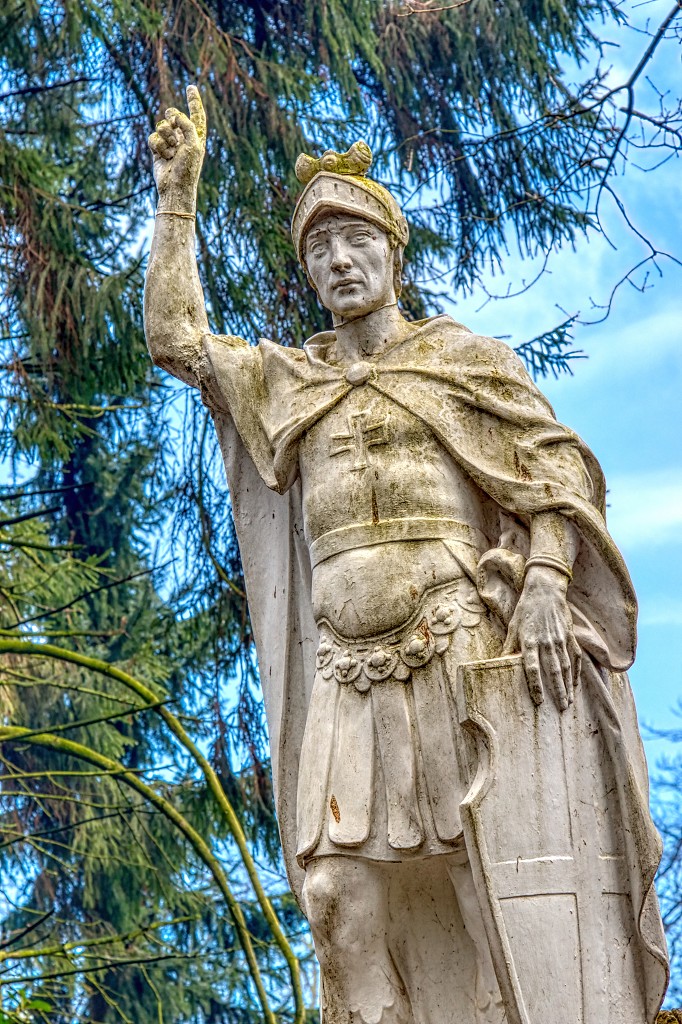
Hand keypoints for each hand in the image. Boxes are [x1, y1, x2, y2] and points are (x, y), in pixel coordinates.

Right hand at [148, 85, 205, 211]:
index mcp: (196, 136)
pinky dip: (158, 146)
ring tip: (172, 153)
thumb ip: (187, 125)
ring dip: (166, 138)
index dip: (194, 100)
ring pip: (162, 127)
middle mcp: (183, 138)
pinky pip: (153, 138)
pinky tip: (164, 157)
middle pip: (173, 115)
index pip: (196, 114)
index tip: (190, 87)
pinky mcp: (158, 150)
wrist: (175, 188)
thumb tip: (174, 117)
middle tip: (172, 124)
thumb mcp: (193, 144)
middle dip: (172, 116)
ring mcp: (170, 144)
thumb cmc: (188, 168)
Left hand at [502, 565, 580, 710]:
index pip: (532, 667)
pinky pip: (575, 657)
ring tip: (569, 702)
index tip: (539, 700)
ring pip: (565, 667)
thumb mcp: (513, 627)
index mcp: (529, 641)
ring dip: (567, 686)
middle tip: (561, 709)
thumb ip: (509, 647)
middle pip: (553, 671)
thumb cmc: (525, 611)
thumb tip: (501, 664)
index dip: (535, 685)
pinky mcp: (569, 636)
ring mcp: (560, 639)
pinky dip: (576, 672)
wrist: (545, 591)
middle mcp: (546, 642)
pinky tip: (575, 684)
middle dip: (558, 691)